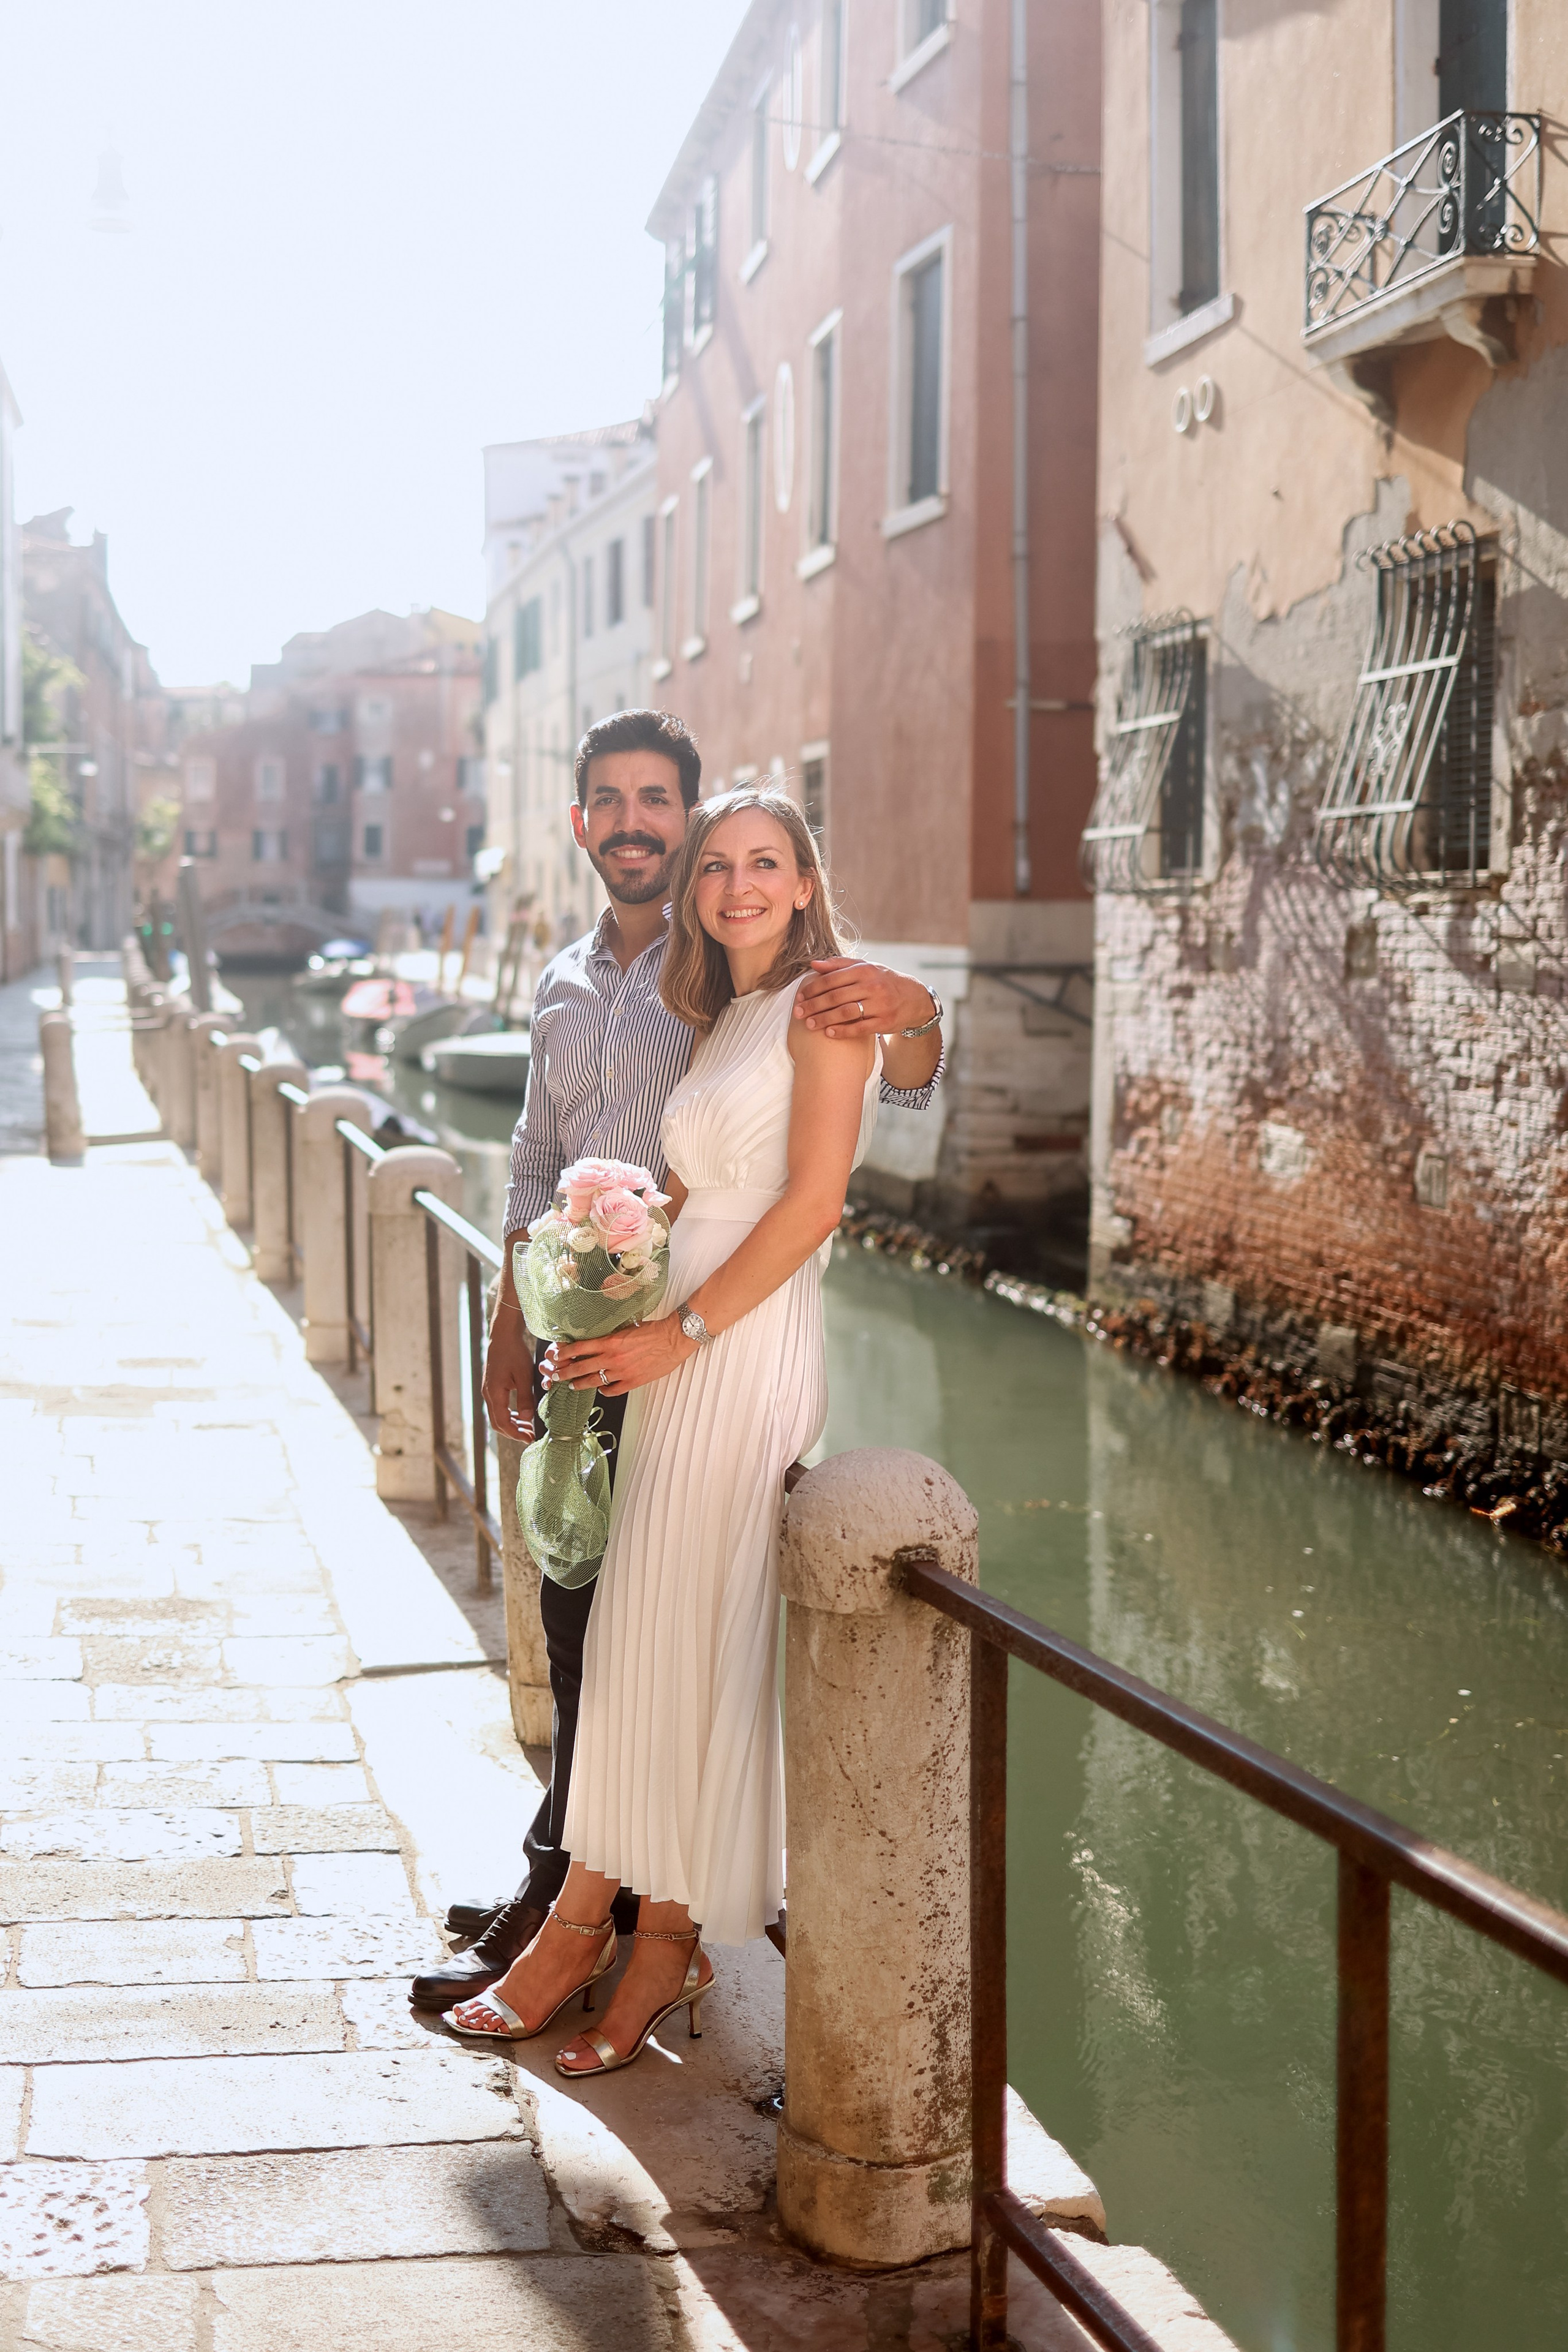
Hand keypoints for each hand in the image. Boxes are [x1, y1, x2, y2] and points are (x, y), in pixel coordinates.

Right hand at [482, 1304, 534, 1439]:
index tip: (530, 1438)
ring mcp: (488, 1391)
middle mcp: (488, 1394)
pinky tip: (522, 1414)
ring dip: (512, 1424)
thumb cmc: (514, 1353)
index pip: (502, 1423)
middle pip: (497, 1423)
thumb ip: (525, 1398)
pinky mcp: (491, 1387)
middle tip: (530, 1435)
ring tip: (528, 1427)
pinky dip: (509, 1415)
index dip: (516, 1434)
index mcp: (495, 1393)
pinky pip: (498, 1407)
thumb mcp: (524, 1376)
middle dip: (514, 1432)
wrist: (502, 1337)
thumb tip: (528, 1419)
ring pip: (497, 1416)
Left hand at [544, 1319, 697, 1398]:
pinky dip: (604, 1390)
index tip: (555, 1356)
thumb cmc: (653, 1330)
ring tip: (572, 1385)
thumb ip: (611, 1336)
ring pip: (593, 1381)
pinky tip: (601, 1388)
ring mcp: (621, 1372)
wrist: (673, 1339)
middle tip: (554, 1375)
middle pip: (580, 1367)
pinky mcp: (632, 1381)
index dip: (564, 1353)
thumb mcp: (626, 1328)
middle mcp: (612, 1358)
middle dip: (564, 1372)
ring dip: (580, 1384)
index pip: (579, 1347)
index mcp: (610, 1341)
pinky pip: (612, 1390)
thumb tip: (598, 1340)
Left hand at [794, 957, 934, 1041]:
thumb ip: (839, 965)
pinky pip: (859, 1028)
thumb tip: (813, 963)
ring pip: (846, 1012)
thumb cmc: (884, 981)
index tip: (799, 996)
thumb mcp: (866, 968)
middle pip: (836, 996)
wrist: (914, 999)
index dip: (812, 988)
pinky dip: (842, 1031)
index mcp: (865, 970)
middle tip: (798, 1013)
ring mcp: (880, 1005)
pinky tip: (829, 1033)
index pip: (832, 979)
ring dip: (824, 1019)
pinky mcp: (884, 1022)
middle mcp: (873, 986)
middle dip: (814, 1005)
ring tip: (809, 1025)